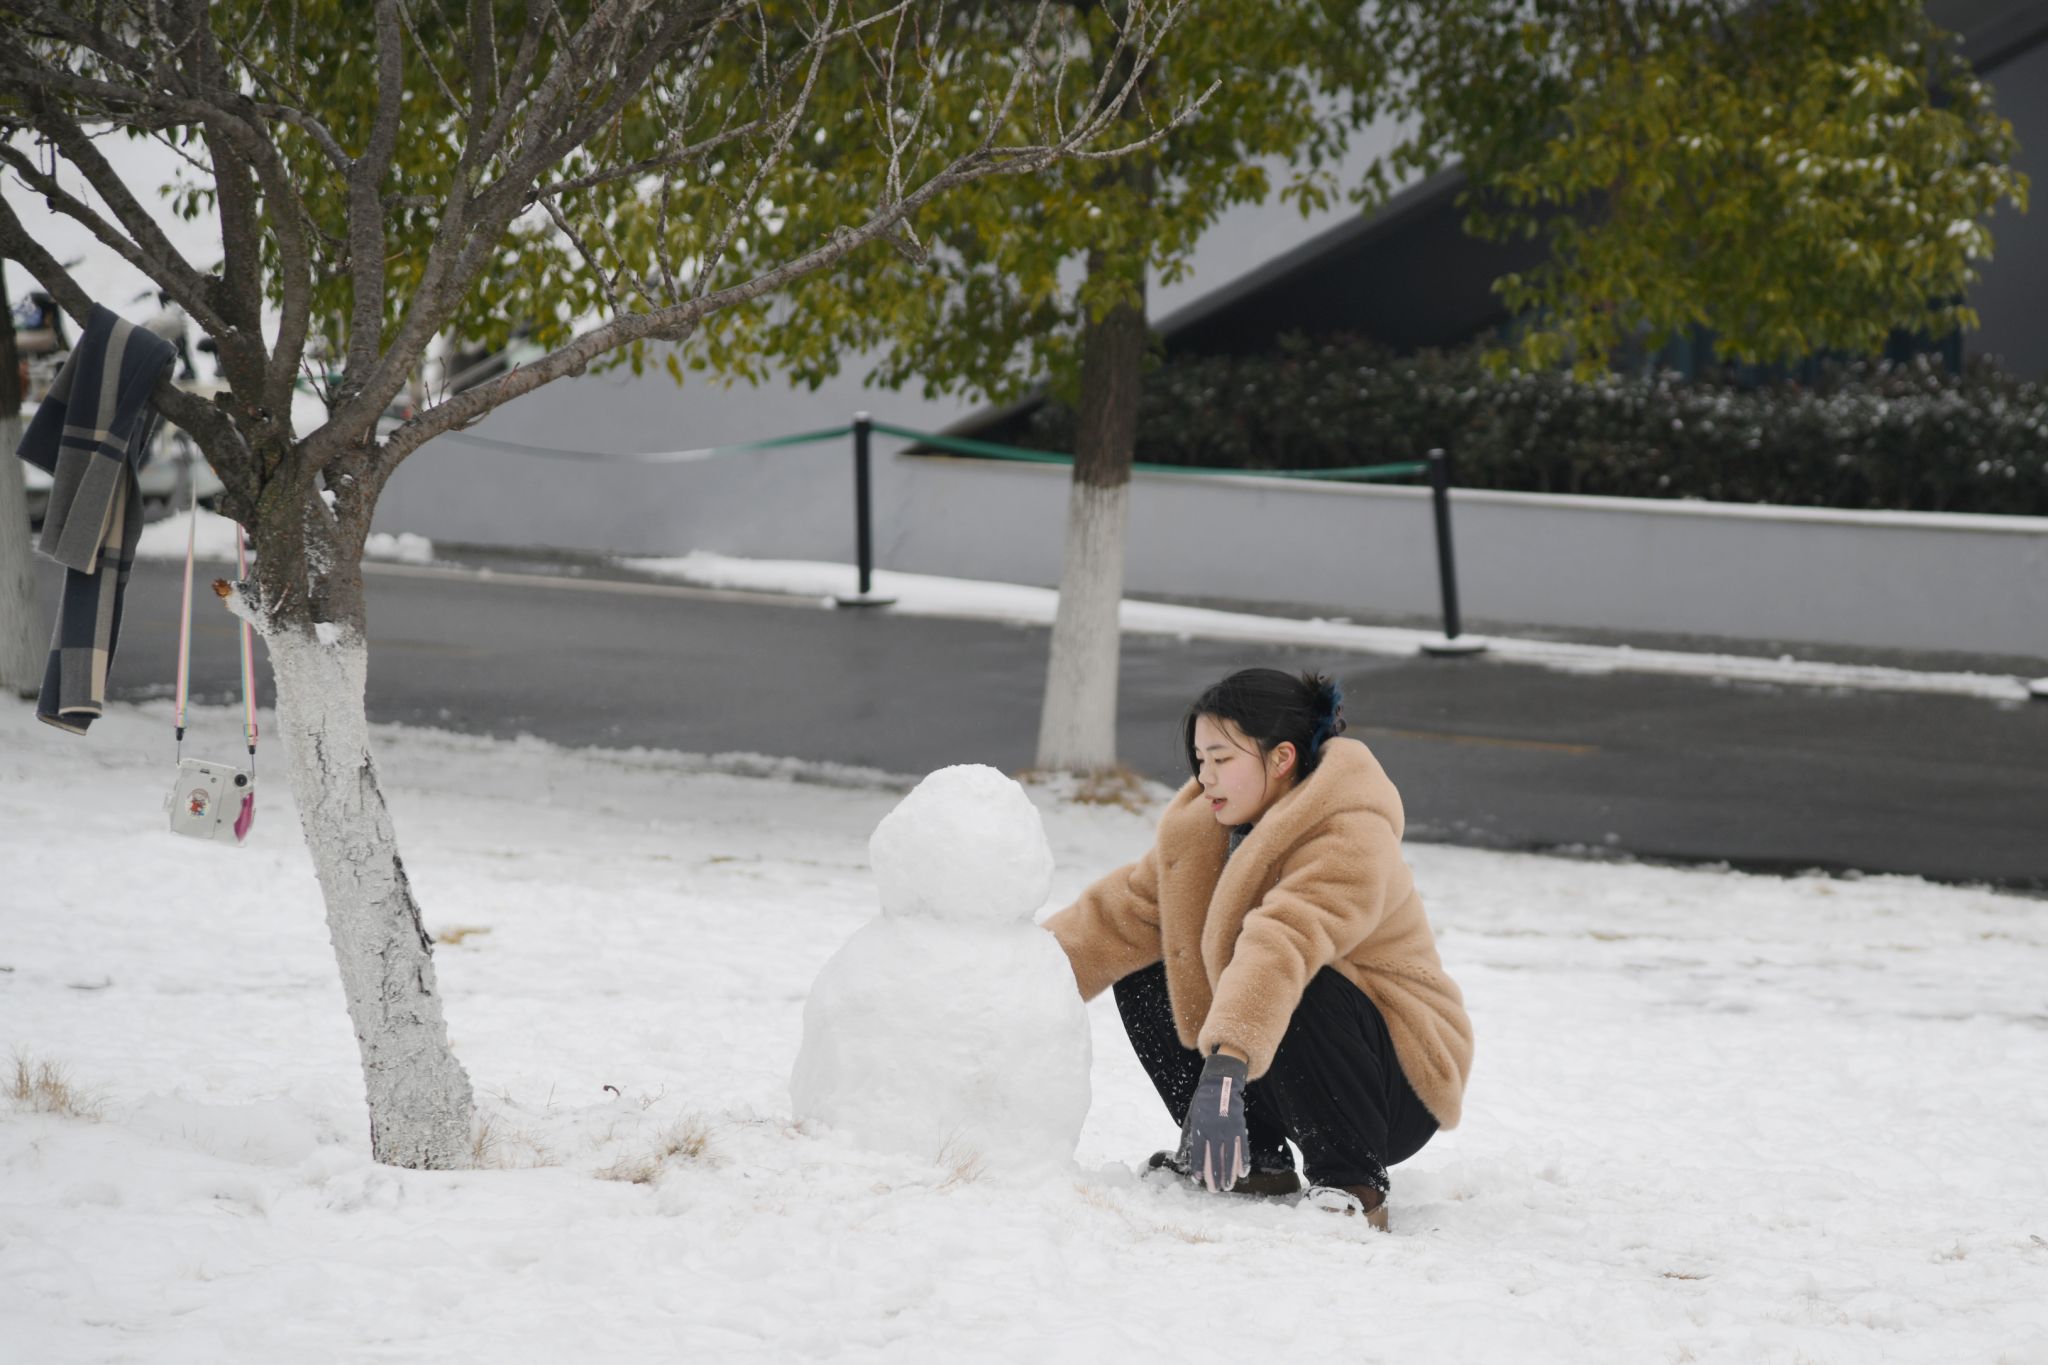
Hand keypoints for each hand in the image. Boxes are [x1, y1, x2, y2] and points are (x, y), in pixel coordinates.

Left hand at [1178, 1052, 1249, 1192]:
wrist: (1220, 1085)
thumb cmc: (1201, 1106)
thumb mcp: (1190, 1120)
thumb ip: (1185, 1141)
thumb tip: (1179, 1160)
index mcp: (1200, 1128)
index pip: (1199, 1151)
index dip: (1198, 1166)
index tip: (1198, 1180)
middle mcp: (1215, 1130)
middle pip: (1215, 1157)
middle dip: (1215, 1176)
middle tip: (1215, 1190)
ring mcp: (1229, 1129)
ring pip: (1230, 1155)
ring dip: (1229, 1173)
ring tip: (1228, 1186)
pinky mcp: (1240, 1127)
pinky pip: (1243, 1147)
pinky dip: (1243, 1160)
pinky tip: (1243, 1173)